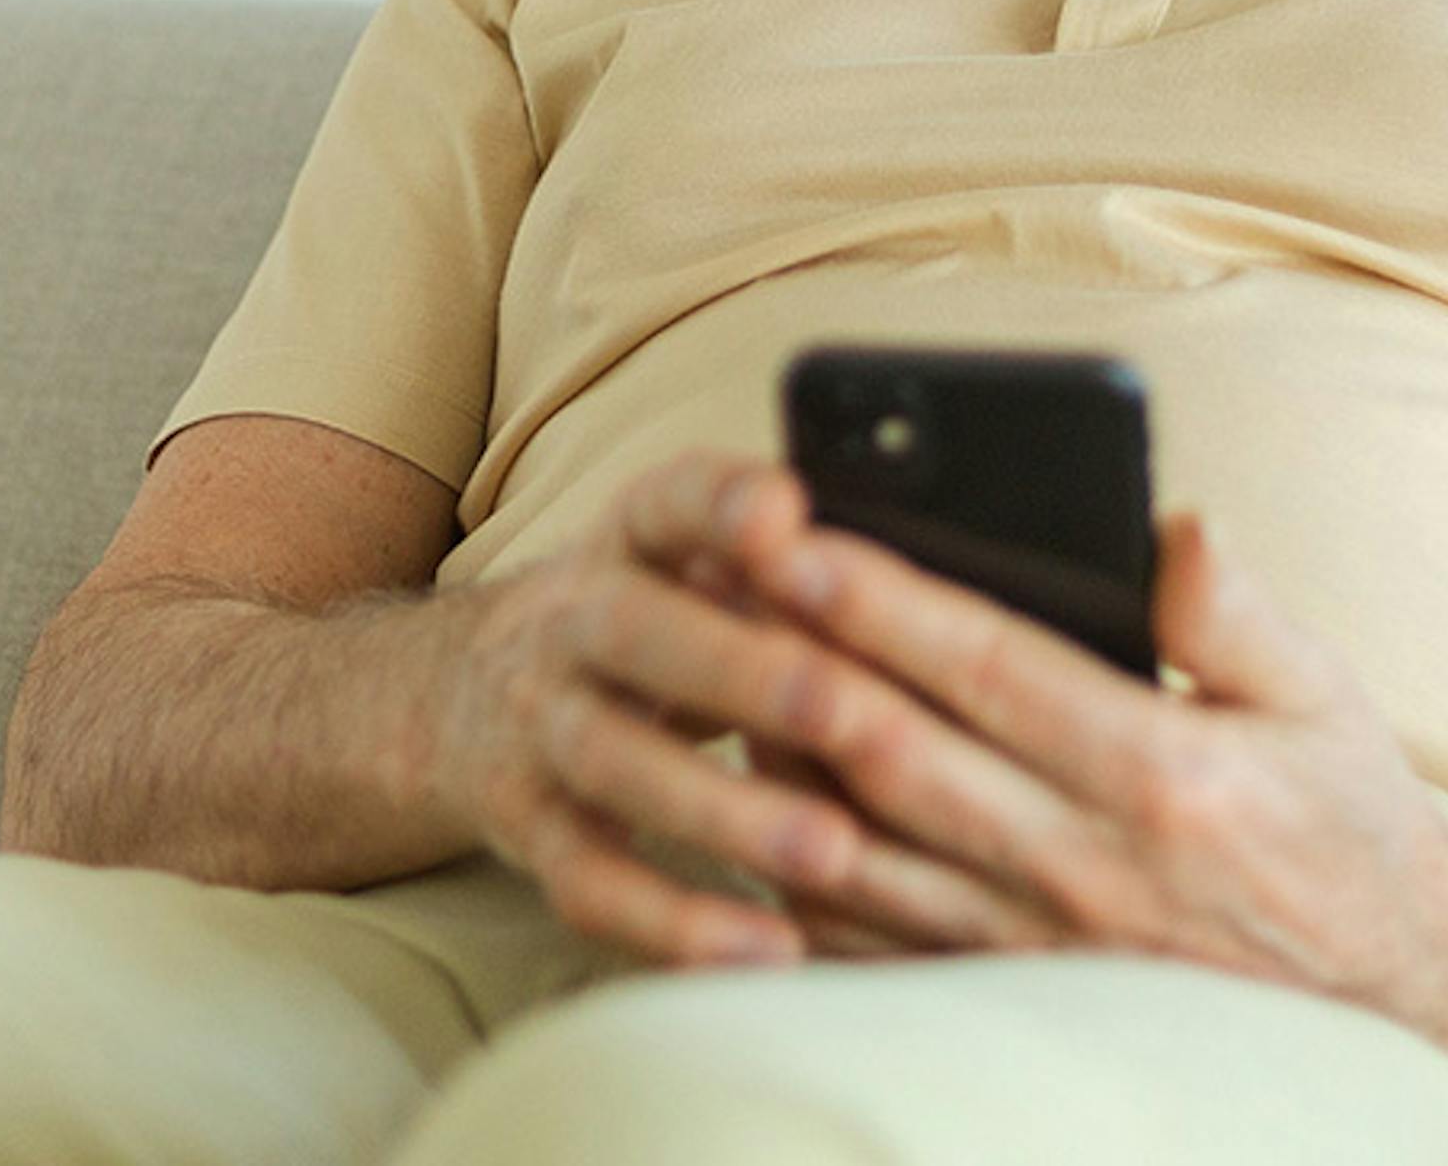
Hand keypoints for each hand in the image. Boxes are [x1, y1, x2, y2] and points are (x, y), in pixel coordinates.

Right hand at [427, 452, 1065, 968]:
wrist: (478, 691)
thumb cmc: (665, 620)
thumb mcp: (704, 558)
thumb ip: (803, 557)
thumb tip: (970, 550)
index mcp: (633, 537)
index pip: (668, 497)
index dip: (720, 503)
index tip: (785, 509)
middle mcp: (573, 618)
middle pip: (637, 630)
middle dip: (742, 669)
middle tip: (847, 706)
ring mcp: (540, 725)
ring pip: (616, 764)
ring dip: (723, 809)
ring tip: (832, 849)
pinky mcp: (529, 828)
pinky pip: (592, 882)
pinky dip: (676, 923)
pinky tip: (770, 948)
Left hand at [730, 507, 1447, 1030]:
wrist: (1396, 992)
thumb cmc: (1350, 825)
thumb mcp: (1327, 700)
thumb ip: (1237, 614)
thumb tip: (1173, 524)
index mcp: (1162, 777)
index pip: (987, 669)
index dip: (880, 599)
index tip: (796, 531)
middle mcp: (1088, 871)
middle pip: (897, 752)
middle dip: (793, 656)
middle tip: (712, 574)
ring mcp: (1038, 950)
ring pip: (862, 849)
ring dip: (772, 755)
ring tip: (706, 663)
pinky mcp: (1007, 999)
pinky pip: (869, 939)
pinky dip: (794, 868)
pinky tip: (747, 795)